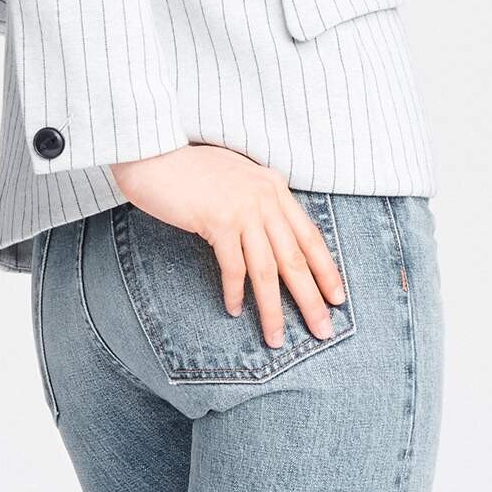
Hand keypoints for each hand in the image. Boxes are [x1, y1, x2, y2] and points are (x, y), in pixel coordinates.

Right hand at [108, 144, 346, 348]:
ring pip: (267, 270)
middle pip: (296, 259)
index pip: (310, 236)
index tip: (337, 298)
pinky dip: (235, 292)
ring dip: (273, 309)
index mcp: (274, 188)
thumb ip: (258, 199)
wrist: (154, 153)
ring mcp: (243, 210)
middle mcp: (265, 198)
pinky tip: (235, 310)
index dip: (327, 270)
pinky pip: (233, 266)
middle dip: (311, 299)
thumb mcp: (237, 177)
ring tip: (275, 337)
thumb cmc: (189, 169)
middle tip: (322, 330)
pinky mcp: (217, 221)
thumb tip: (270, 231)